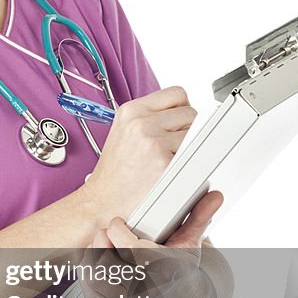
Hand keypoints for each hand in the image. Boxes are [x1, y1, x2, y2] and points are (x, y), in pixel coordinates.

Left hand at [79, 191, 231, 297]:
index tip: (117, 223)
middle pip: (112, 263)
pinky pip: (92, 292)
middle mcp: (148, 291)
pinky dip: (88, 273)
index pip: (133, 250)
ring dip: (94, 256)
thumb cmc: (181, 268)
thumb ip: (198, 217)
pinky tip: (94, 260)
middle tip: (105, 232)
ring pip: (99, 278)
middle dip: (104, 242)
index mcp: (166, 272)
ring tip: (99, 244)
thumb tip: (216, 195)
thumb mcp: (190, 242)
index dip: (119, 232)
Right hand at [80, 86, 198, 224]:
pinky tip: (170, 173)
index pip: (177, 94)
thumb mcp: (124, 132)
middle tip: (170, 149)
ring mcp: (153, 142)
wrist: (101, 203)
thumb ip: (151, 117)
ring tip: (168, 161)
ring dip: (189, 149)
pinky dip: (189, 166)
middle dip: (187, 130)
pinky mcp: (164, 163)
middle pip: (190, 113)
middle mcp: (140, 122)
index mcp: (131, 111)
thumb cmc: (115, 174)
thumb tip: (182, 112)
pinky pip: (195, 157)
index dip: (181, 110)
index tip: (177, 126)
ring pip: (196, 134)